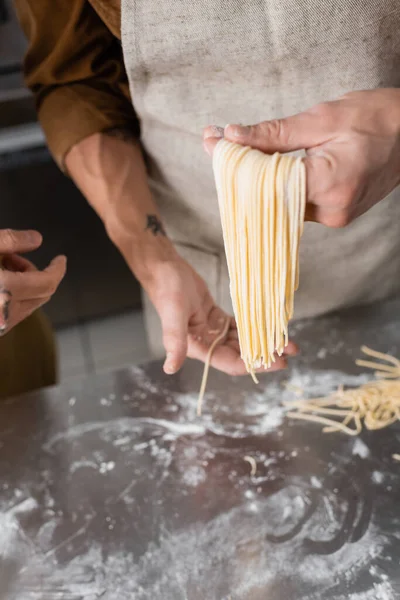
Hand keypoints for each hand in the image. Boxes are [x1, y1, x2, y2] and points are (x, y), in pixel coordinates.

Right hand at [0, 229, 66, 333]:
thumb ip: (12, 240)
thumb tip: (37, 239)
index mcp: (5, 291)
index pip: (47, 283)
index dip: (57, 269)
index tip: (60, 260)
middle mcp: (4, 313)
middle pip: (42, 294)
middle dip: (35, 273)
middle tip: (14, 258)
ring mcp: (0, 325)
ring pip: (29, 304)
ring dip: (24, 285)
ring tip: (3, 267)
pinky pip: (14, 313)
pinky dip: (13, 297)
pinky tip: (0, 282)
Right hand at [65, 131, 295, 374]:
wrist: (164, 267)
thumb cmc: (168, 288)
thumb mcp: (174, 313)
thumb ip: (174, 341)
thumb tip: (170, 368)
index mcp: (197, 347)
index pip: (231, 362)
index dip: (255, 365)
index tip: (277, 361)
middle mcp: (206, 343)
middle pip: (241, 355)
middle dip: (266, 355)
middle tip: (290, 350)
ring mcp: (211, 331)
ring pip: (242, 342)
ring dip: (263, 343)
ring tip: (287, 340)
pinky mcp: (215, 318)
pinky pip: (239, 327)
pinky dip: (254, 329)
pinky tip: (271, 327)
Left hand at [204, 88, 399, 227]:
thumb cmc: (376, 119)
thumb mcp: (321, 118)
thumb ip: (274, 133)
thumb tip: (232, 136)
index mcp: (329, 185)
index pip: (266, 184)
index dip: (236, 165)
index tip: (213, 145)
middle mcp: (330, 211)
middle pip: (269, 197)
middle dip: (242, 172)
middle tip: (218, 145)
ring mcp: (334, 217)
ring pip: (279, 203)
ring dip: (259, 180)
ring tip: (240, 152)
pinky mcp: (335, 215)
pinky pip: (295, 204)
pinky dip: (278, 186)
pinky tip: (267, 167)